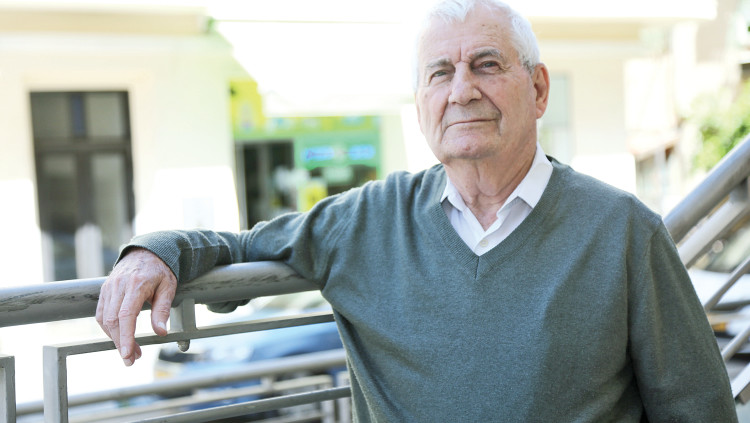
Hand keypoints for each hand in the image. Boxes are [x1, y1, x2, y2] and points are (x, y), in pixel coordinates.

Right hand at [96, 247, 176, 365]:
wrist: (146, 251)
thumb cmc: (161, 271)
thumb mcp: (168, 288)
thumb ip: (162, 310)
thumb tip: (160, 333)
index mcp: (136, 284)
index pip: (126, 315)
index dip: (126, 337)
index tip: (128, 354)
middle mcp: (118, 286)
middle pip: (113, 320)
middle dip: (121, 343)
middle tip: (132, 359)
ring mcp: (109, 287)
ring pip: (104, 319)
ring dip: (115, 338)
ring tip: (130, 351)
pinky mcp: (104, 290)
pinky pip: (101, 313)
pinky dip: (108, 328)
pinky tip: (120, 337)